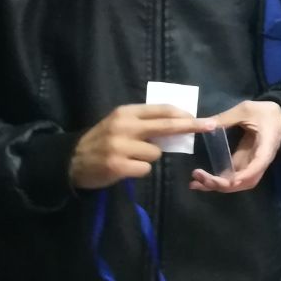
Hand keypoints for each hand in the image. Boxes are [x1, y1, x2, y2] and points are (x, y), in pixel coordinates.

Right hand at [70, 105, 215, 190]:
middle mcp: (124, 126)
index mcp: (126, 112)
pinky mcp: (117, 166)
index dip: (183, 114)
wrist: (70, 161)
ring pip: (156, 153)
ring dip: (148, 158)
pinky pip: (145, 169)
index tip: (201, 118)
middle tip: (209, 126)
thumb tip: (179, 124)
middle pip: (166, 125)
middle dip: (190, 126)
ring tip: (130, 158)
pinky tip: (125, 168)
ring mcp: (120, 146)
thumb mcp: (120, 124)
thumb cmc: (102, 141)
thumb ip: (145, 123)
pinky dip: (139, 171)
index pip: (161, 110)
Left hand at [190, 100, 280, 193]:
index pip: (257, 166)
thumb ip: (226, 118)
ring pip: (239, 183)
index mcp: (266, 146)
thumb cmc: (265, 112)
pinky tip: (201, 180)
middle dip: (223, 184)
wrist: (279, 115)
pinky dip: (218, 181)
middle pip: (245, 181)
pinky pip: (233, 177)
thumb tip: (205, 124)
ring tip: (195, 183)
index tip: (225, 179)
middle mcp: (260, 161)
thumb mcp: (246, 110)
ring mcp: (252, 164)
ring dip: (219, 186)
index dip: (243, 176)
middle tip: (199, 177)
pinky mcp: (245, 163)